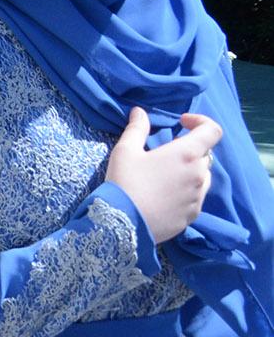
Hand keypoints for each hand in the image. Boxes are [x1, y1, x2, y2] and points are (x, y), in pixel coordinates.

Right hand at [104, 107, 219, 243]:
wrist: (124, 224)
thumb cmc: (125, 182)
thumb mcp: (125, 150)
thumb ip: (137, 128)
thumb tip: (139, 112)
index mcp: (186, 154)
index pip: (212, 131)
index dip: (201, 121)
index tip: (182, 123)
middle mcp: (199, 174)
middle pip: (204, 154)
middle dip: (188, 149)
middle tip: (165, 153)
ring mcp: (198, 196)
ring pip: (202, 176)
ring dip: (189, 170)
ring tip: (164, 176)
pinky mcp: (193, 214)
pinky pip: (196, 196)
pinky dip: (185, 190)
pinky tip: (163, 195)